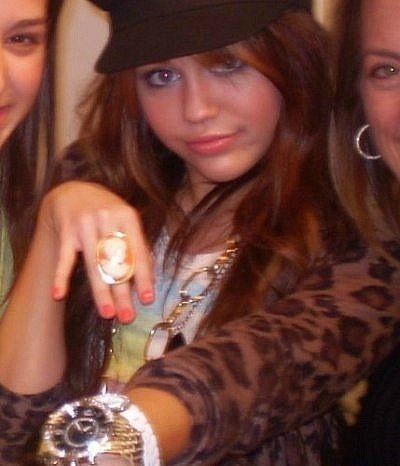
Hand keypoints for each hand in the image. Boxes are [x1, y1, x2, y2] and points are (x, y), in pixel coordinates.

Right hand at [38, 181, 153, 322]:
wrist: (73, 191)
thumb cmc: (106, 211)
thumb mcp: (125, 221)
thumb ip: (137, 245)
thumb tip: (149, 277)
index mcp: (128, 216)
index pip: (137, 252)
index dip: (143, 277)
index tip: (148, 299)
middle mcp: (107, 218)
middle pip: (116, 262)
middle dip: (123, 292)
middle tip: (128, 317)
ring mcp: (85, 224)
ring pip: (94, 264)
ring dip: (101, 292)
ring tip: (107, 314)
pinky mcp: (66, 230)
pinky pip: (64, 257)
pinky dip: (61, 276)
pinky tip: (59, 294)